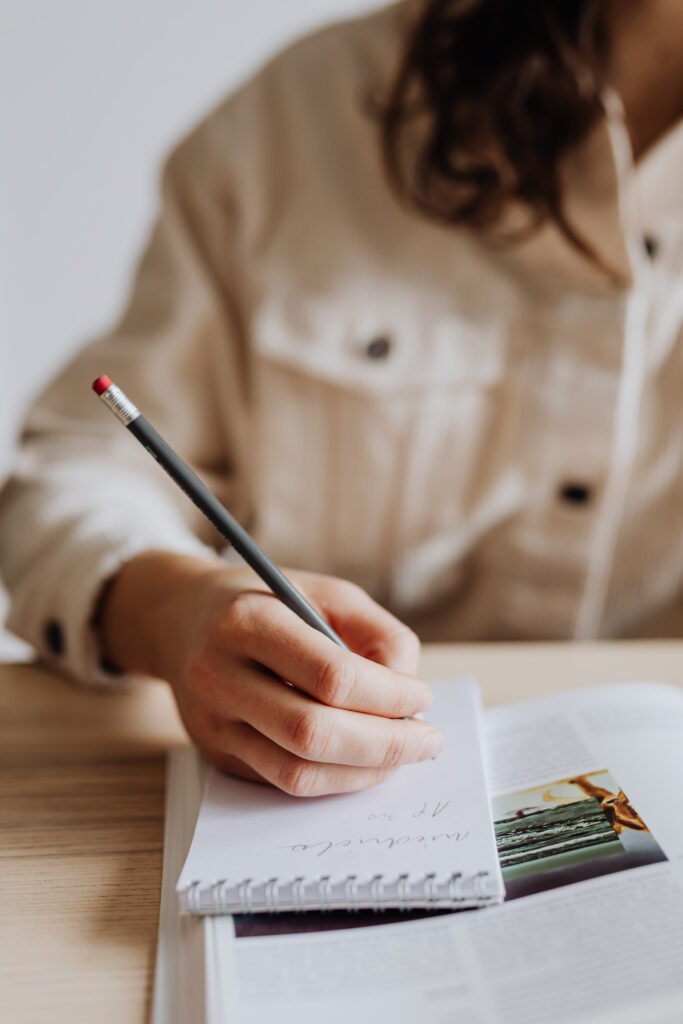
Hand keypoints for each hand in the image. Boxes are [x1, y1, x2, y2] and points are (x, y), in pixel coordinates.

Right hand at [100, 552, 441, 795]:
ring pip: (297, 771)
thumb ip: (377, 634)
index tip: (422, 695)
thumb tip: (409, 694)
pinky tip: (364, 759)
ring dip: (364, 772)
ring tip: (403, 753)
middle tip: (428, 740)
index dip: (388, 695)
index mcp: (247, 621)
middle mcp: (219, 675)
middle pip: (313, 733)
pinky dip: (335, 778)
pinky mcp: (216, 754)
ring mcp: (213, 722)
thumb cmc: (268, 601)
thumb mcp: (326, 592)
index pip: (330, 675)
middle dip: (385, 744)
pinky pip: (284, 780)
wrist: (180, 619)